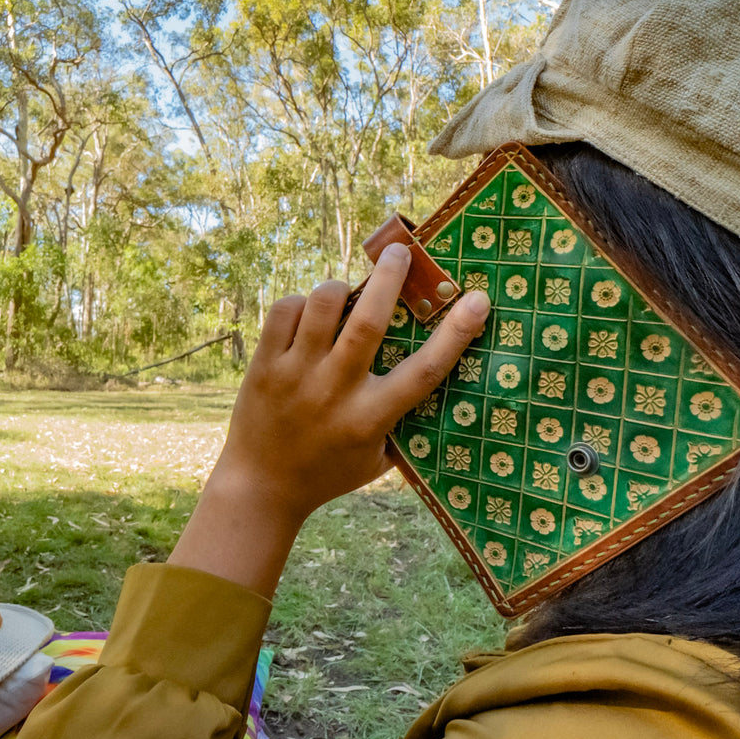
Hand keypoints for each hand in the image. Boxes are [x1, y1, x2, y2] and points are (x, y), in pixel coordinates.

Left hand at [168, 244, 490, 596]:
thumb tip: (436, 372)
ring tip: (347, 289)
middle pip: (367, 323)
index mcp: (371, 418)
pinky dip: (300, 302)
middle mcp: (335, 392)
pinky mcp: (264, 366)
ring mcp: (296, 376)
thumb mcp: (377, 460)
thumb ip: (404, 424)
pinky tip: (307, 312)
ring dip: (339, 287)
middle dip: (388, 279)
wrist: (261, 487)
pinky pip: (283, 312)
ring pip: (321, 306)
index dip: (455, 334)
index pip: (424, 371)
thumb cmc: (329, 473)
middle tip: (401, 251)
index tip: (478, 299)